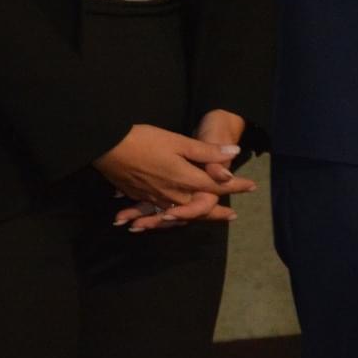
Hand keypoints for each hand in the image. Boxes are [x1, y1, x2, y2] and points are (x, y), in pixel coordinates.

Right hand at [94, 122, 252, 233]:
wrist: (106, 146)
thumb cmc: (143, 140)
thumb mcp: (177, 141)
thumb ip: (205, 151)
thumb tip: (233, 152)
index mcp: (185, 179)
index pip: (217, 185)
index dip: (236, 186)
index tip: (251, 186)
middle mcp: (173, 194)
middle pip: (201, 207)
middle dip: (217, 212)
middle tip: (232, 216)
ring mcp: (156, 198)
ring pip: (181, 213)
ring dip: (195, 217)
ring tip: (203, 218)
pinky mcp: (140, 196)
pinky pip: (160, 212)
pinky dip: (169, 217)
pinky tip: (170, 215)